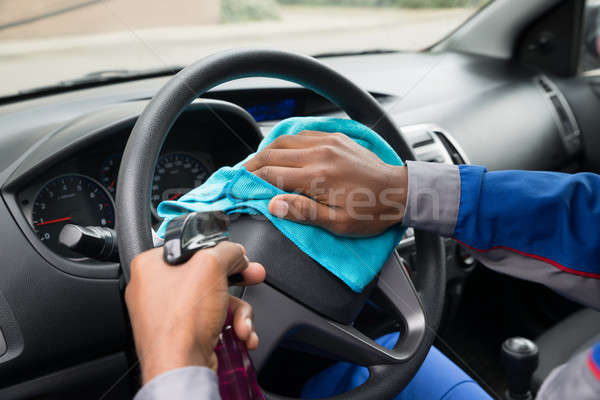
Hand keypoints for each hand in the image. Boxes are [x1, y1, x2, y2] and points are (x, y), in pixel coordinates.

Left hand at [125, 242, 265, 383]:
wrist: (180, 368)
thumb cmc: (181, 320)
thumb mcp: (211, 266)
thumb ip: (227, 251)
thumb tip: (236, 254)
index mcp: (151, 266)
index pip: (191, 248)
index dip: (218, 250)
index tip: (237, 255)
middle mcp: (156, 290)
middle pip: (207, 275)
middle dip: (237, 280)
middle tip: (253, 275)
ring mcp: (170, 315)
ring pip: (215, 301)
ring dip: (238, 311)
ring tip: (243, 323)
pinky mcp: (183, 336)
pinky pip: (214, 322)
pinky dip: (231, 327)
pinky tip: (240, 334)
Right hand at [245, 130, 407, 235]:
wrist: (399, 191)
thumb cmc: (371, 212)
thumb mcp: (338, 223)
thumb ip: (303, 212)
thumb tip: (273, 204)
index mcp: (318, 176)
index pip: (271, 174)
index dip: (250, 180)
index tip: (238, 186)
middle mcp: (319, 153)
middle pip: (272, 153)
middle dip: (252, 164)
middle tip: (241, 174)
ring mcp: (327, 142)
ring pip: (285, 139)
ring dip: (267, 150)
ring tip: (257, 163)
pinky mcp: (335, 137)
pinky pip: (302, 133)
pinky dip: (286, 141)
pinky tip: (282, 150)